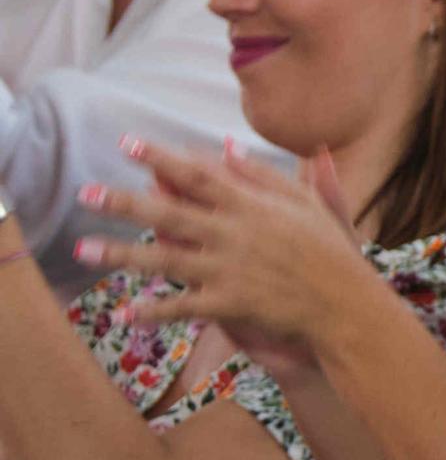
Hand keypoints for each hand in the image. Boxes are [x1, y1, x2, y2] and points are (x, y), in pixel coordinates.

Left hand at [78, 143, 375, 373]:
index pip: (198, 175)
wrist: (347, 303)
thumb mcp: (306, 203)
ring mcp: (231, 269)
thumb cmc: (331, 250)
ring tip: (84, 249)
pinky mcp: (231, 304)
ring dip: (121, 255)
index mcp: (253, 206)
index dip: (161, 159)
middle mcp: (236, 233)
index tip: (127, 144)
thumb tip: (228, 148)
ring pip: (166, 260)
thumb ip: (265, 175)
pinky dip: (155, 312)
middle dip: (124, 203)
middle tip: (85, 192)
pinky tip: (126, 315)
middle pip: (170, 214)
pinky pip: (184, 307)